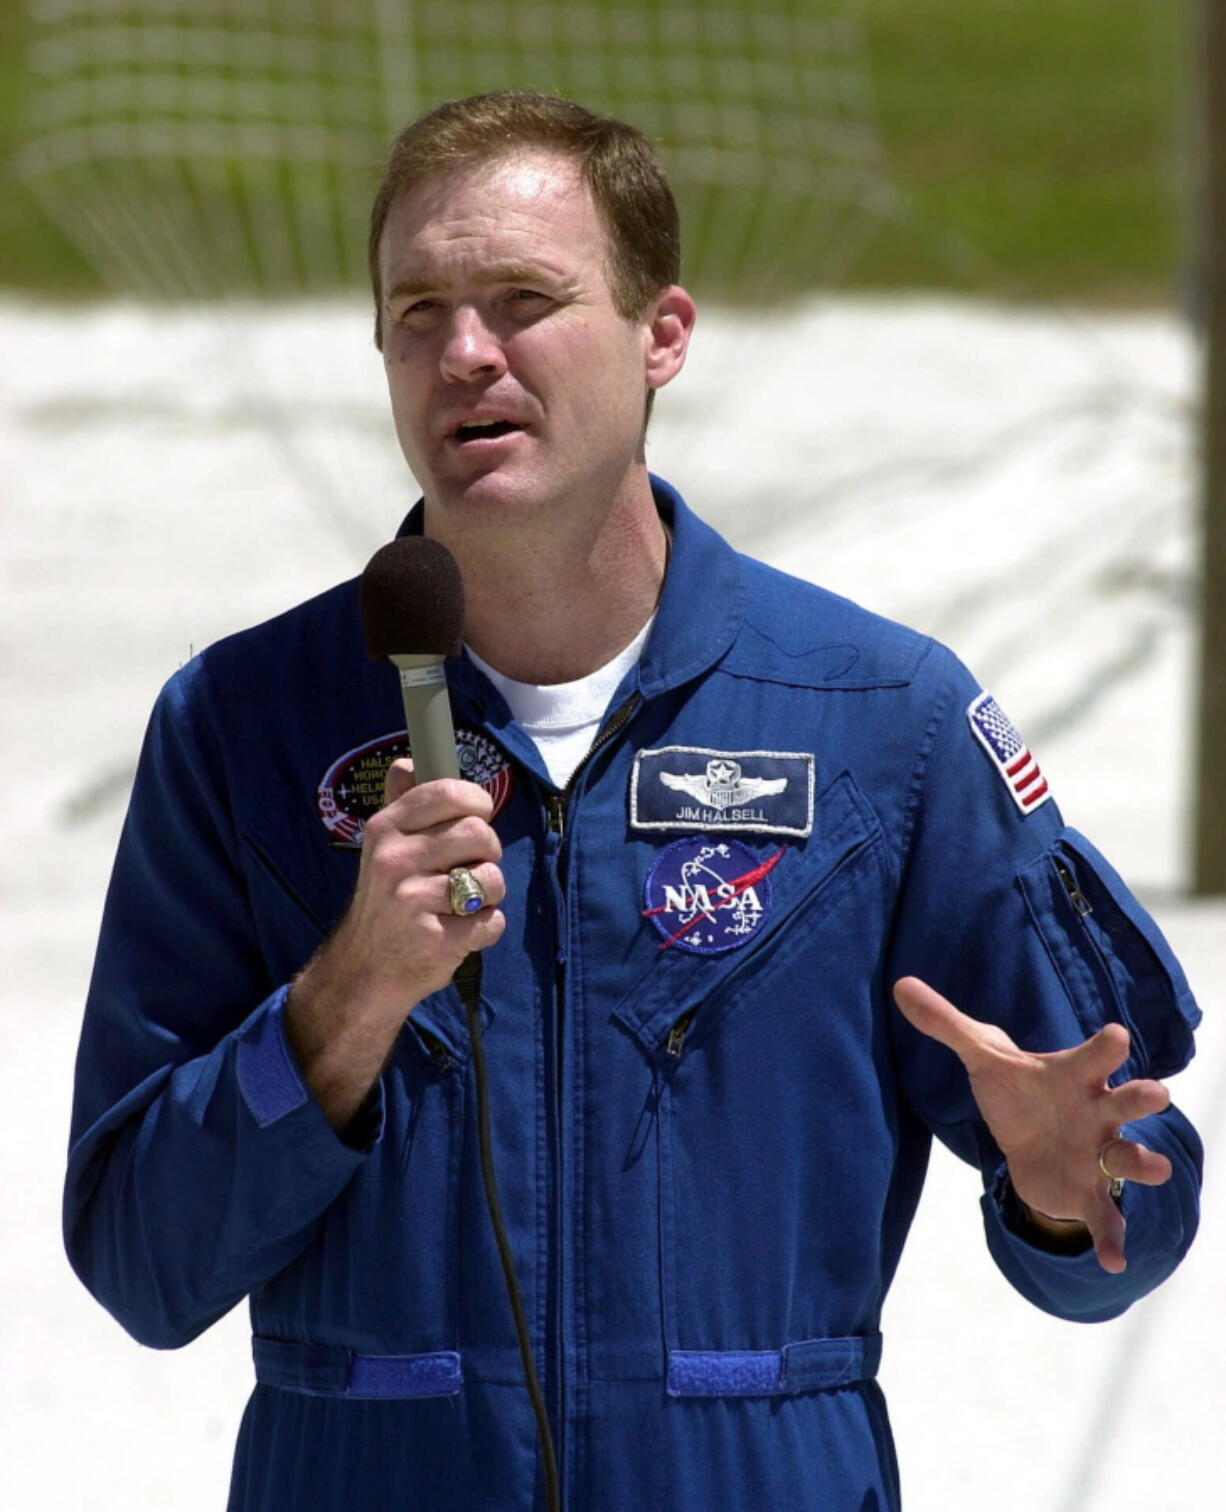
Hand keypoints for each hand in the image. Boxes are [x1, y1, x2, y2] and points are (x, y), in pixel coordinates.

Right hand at [285, 761, 505, 1127]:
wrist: (364, 972)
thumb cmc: (386, 903)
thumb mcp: (383, 849)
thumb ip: (402, 805)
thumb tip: (407, 761)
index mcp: (385, 830)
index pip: (448, 792)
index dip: (477, 802)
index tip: (477, 817)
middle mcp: (394, 860)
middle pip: (480, 834)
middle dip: (486, 854)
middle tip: (467, 871)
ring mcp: (413, 901)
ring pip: (491, 879)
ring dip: (488, 895)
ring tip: (462, 905)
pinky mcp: (436, 940)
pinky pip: (492, 921)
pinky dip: (485, 929)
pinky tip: (459, 932)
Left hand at [893, 976, 1171, 1272]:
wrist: (1028, 1140)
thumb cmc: (1017, 1091)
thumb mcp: (982, 1057)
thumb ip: (946, 1025)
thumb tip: (900, 986)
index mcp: (1073, 1075)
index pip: (1094, 1054)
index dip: (1105, 1044)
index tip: (1115, 1035)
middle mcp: (1097, 1112)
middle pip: (1128, 1100)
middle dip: (1142, 1096)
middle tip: (1155, 1093)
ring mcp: (1099, 1154)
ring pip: (1130, 1158)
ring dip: (1145, 1163)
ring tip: (1156, 1168)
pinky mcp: (1089, 1193)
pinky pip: (1107, 1216)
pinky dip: (1113, 1237)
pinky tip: (1114, 1260)